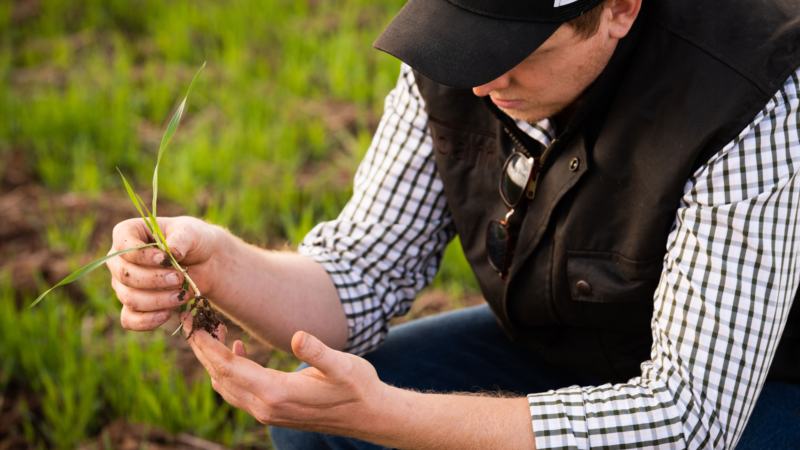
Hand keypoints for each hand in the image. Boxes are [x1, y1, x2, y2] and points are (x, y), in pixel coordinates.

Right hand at [107, 216, 220, 330]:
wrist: (206, 261)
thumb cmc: (193, 240)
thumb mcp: (191, 232)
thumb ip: (181, 239)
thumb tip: (171, 253)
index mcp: (128, 233)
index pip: (123, 246)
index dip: (141, 255)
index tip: (164, 258)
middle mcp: (120, 260)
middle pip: (125, 276)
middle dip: (154, 280)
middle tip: (179, 278)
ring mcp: (124, 284)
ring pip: (129, 299)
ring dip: (157, 300)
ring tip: (182, 295)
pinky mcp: (134, 305)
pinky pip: (129, 319)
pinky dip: (146, 321)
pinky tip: (167, 315)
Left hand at [183, 313, 388, 435]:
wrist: (369, 416)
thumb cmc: (358, 387)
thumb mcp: (343, 366)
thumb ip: (318, 352)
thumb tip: (297, 336)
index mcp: (277, 393)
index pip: (229, 368)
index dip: (208, 345)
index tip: (193, 322)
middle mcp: (266, 407)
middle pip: (220, 377)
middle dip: (203, 349)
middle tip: (192, 321)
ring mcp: (267, 412)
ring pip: (226, 386)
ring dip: (214, 360)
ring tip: (212, 330)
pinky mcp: (272, 411)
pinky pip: (238, 392)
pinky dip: (229, 371)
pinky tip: (238, 350)